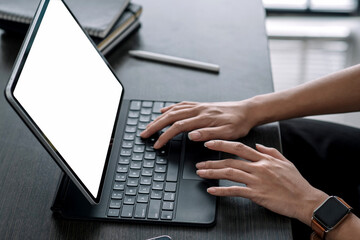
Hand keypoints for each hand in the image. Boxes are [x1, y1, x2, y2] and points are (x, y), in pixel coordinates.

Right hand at [140, 101, 256, 148]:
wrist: (247, 111)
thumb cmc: (239, 123)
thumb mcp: (228, 133)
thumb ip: (210, 134)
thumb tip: (192, 135)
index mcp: (203, 118)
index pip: (178, 127)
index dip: (165, 136)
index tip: (157, 144)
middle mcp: (198, 110)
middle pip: (170, 116)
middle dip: (155, 125)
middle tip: (144, 134)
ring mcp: (198, 107)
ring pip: (173, 110)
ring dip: (159, 117)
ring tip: (149, 125)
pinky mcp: (201, 106)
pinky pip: (181, 105)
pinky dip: (170, 108)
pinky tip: (164, 110)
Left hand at [196, 140, 327, 224]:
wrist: (305, 199)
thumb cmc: (296, 182)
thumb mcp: (285, 161)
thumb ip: (270, 151)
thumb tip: (257, 145)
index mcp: (264, 159)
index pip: (239, 148)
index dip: (222, 144)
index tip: (210, 143)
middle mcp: (258, 167)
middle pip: (230, 161)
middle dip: (212, 161)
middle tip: (200, 162)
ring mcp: (257, 180)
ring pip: (230, 174)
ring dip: (213, 173)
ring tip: (201, 173)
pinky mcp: (256, 194)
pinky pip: (235, 191)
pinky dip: (221, 191)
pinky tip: (211, 190)